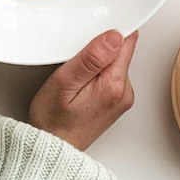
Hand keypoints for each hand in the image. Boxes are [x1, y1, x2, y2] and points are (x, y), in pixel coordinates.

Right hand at [28, 28, 137, 150]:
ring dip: (98, 61)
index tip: (92, 35)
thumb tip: (115, 36)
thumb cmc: (53, 120)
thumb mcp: (64, 82)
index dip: (109, 30)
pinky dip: (98, 73)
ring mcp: (122, 98)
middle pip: (121, 50)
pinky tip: (81, 83)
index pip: (126, 40)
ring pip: (116, 62)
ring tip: (76, 75)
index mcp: (114, 84)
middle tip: (76, 60)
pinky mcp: (116, 101)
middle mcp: (125, 92)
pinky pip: (112, 75)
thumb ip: (91, 58)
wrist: (53, 149)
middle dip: (101, 47)